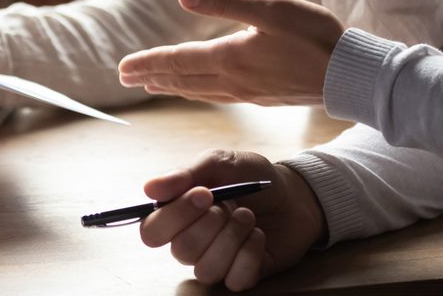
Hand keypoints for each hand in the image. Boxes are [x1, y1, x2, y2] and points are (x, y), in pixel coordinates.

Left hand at [118, 0, 343, 104]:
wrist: (349, 75)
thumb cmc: (313, 36)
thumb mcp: (268, 9)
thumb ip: (224, 2)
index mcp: (230, 58)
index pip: (178, 62)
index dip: (148, 62)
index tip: (122, 67)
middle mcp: (234, 81)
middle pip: (183, 80)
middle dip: (153, 76)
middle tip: (126, 76)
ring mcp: (249, 93)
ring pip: (200, 91)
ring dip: (174, 86)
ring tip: (155, 84)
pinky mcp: (265, 97)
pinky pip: (219, 97)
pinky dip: (198, 92)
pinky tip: (203, 89)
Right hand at [139, 149, 324, 291]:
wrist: (293, 193)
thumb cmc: (251, 176)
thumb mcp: (221, 163)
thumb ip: (186, 174)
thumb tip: (149, 188)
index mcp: (179, 214)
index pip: (152, 231)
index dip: (174, 216)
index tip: (204, 194)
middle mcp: (192, 242)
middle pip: (180, 250)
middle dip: (210, 225)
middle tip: (231, 205)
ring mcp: (216, 260)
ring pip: (205, 269)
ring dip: (232, 238)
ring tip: (248, 218)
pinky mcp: (240, 275)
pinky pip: (234, 280)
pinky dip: (250, 254)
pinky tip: (259, 236)